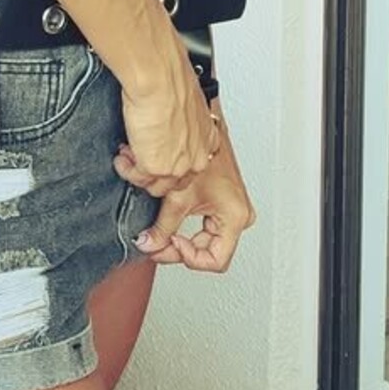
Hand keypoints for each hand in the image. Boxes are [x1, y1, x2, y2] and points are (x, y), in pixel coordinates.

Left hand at [115, 108, 255, 272]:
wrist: (202, 129)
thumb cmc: (201, 153)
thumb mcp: (178, 197)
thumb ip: (163, 226)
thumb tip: (149, 245)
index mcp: (235, 217)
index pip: (215, 260)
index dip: (188, 256)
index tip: (170, 243)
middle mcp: (239, 217)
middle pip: (208, 251)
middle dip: (179, 249)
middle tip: (156, 243)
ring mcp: (232, 212)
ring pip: (204, 242)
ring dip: (180, 239)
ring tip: (160, 232)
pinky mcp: (223, 205)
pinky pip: (204, 228)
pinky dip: (185, 228)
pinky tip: (169, 222)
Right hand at [118, 53, 216, 195]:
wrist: (159, 77)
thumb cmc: (172, 80)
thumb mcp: (185, 101)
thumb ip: (181, 118)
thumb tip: (169, 119)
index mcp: (207, 138)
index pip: (193, 163)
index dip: (173, 161)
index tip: (159, 152)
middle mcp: (197, 155)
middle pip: (176, 180)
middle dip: (156, 171)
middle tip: (140, 155)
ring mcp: (177, 166)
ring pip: (156, 185)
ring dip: (139, 172)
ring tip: (128, 156)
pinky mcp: (155, 167)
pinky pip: (136, 177)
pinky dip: (126, 169)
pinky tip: (122, 158)